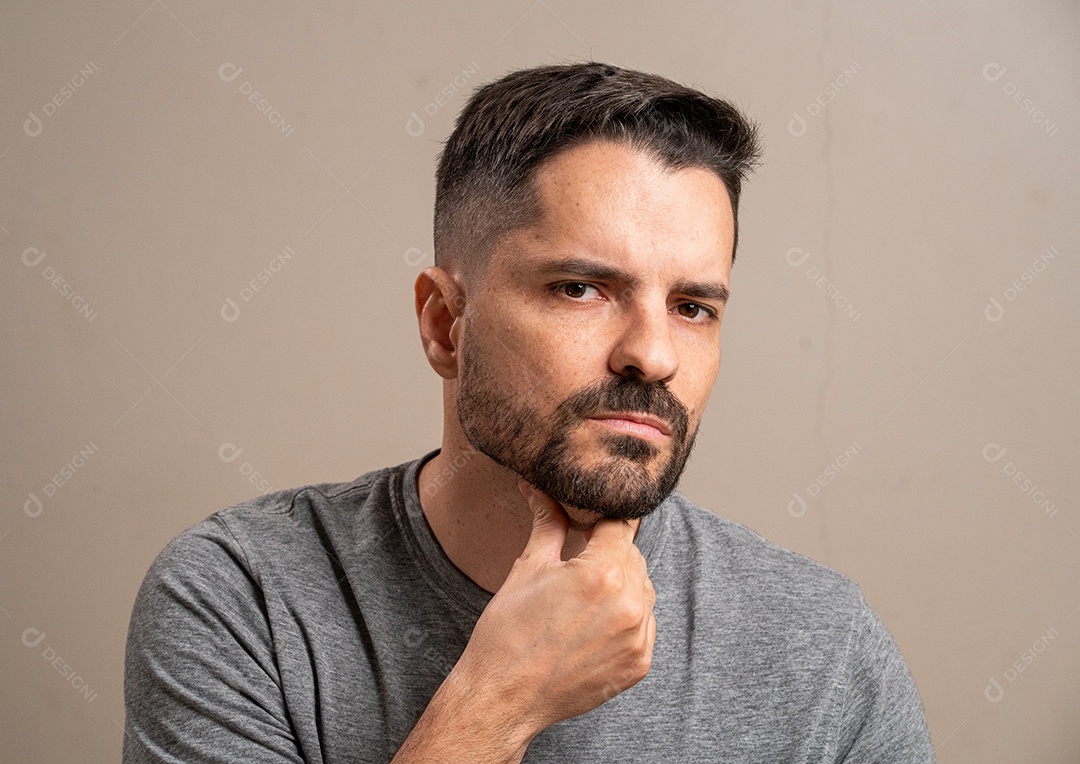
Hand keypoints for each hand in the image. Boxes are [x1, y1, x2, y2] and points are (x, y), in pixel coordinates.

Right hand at [451, 480, 657, 740]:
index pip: (619, 524)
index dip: (601, 518)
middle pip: (633, 556)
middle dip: (608, 553)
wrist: (503, 697)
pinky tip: (591, 626)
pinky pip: (643, 625)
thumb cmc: (508, 631)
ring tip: (580, 600)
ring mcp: (638, 638)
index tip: (589, 520)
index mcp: (603, 572)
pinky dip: (625, 619)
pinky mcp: (639, 665)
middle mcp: (630, 604)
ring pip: (642, 591)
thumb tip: (538, 487)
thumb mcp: (528, 567)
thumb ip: (547, 522)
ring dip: (620, 586)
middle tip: (575, 564)